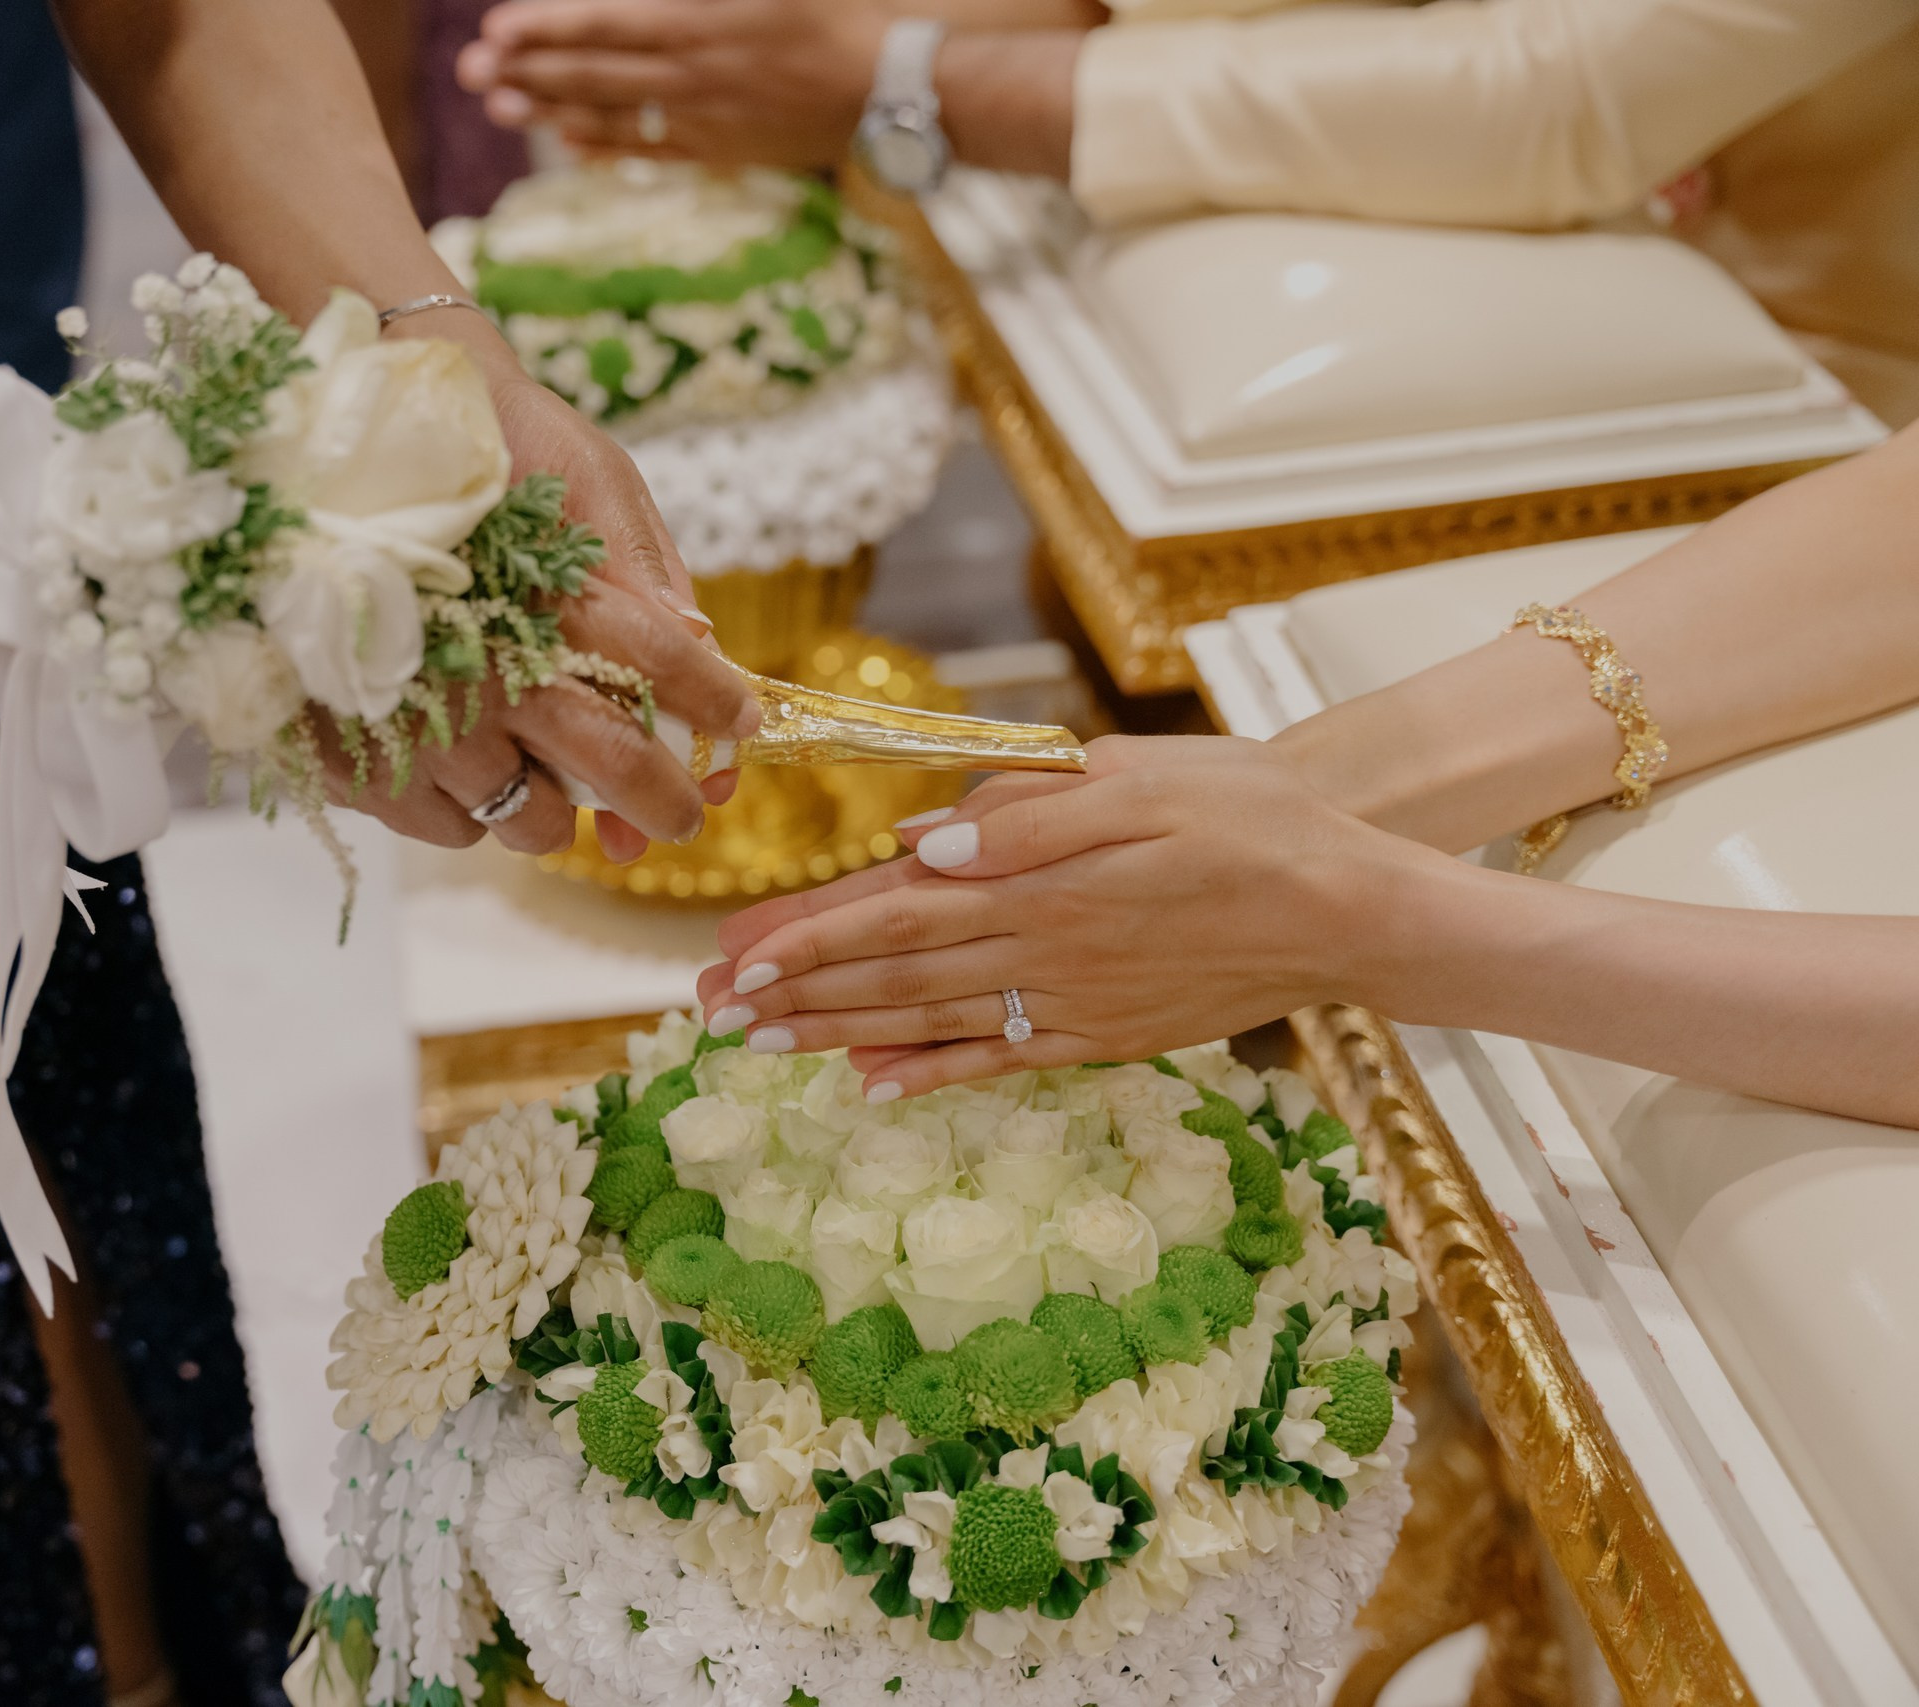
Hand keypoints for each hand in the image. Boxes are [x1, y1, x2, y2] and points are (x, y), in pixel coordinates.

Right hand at [352, 313, 754, 857]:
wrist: (330, 446)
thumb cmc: (471, 447)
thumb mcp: (575, 474)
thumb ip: (635, 565)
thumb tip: (696, 643)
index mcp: (549, 593)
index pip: (662, 662)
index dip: (714, 700)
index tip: (741, 722)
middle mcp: (492, 670)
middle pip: (613, 765)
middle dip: (666, 800)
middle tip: (683, 813)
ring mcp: (424, 723)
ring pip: (529, 819)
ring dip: (560, 817)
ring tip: (557, 793)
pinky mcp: (358, 761)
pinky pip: (449, 826)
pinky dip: (471, 812)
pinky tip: (466, 771)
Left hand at [457, 0, 885, 168]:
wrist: (886, 84)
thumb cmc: (828, 13)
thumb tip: (636, 4)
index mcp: (695, 17)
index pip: (601, 22)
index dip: (544, 28)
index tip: (495, 29)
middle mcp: (689, 69)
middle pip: (591, 70)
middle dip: (526, 70)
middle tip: (468, 72)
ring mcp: (701, 113)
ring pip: (610, 110)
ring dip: (549, 108)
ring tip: (497, 106)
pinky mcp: (719, 146)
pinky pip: (649, 147)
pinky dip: (604, 142)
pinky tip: (565, 139)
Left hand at [691, 735, 1445, 1095]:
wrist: (1353, 902)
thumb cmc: (1255, 815)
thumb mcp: (1146, 780)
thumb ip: (1031, 815)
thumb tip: (923, 843)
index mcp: (1042, 881)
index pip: (894, 908)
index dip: (806, 933)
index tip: (733, 952)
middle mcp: (1043, 952)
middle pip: (892, 970)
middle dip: (793, 987)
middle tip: (709, 1005)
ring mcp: (1071, 1003)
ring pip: (928, 1018)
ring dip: (836, 1030)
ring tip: (758, 1043)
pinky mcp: (1104, 1034)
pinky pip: (997, 1058)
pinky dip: (927, 1070)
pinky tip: (867, 1081)